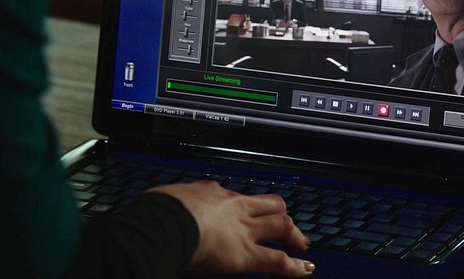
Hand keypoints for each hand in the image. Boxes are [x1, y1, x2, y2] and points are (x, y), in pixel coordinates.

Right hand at [149, 181, 314, 276]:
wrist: (166, 221)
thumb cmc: (160, 211)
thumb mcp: (168, 197)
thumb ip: (175, 200)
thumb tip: (162, 202)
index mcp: (214, 193)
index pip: (236, 196)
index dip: (246, 204)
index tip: (248, 208)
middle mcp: (235, 207)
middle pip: (269, 203)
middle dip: (282, 213)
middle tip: (288, 223)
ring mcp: (244, 230)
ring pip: (280, 226)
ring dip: (294, 235)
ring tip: (303, 244)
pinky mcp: (246, 254)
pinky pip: (277, 260)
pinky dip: (293, 266)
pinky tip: (304, 270)